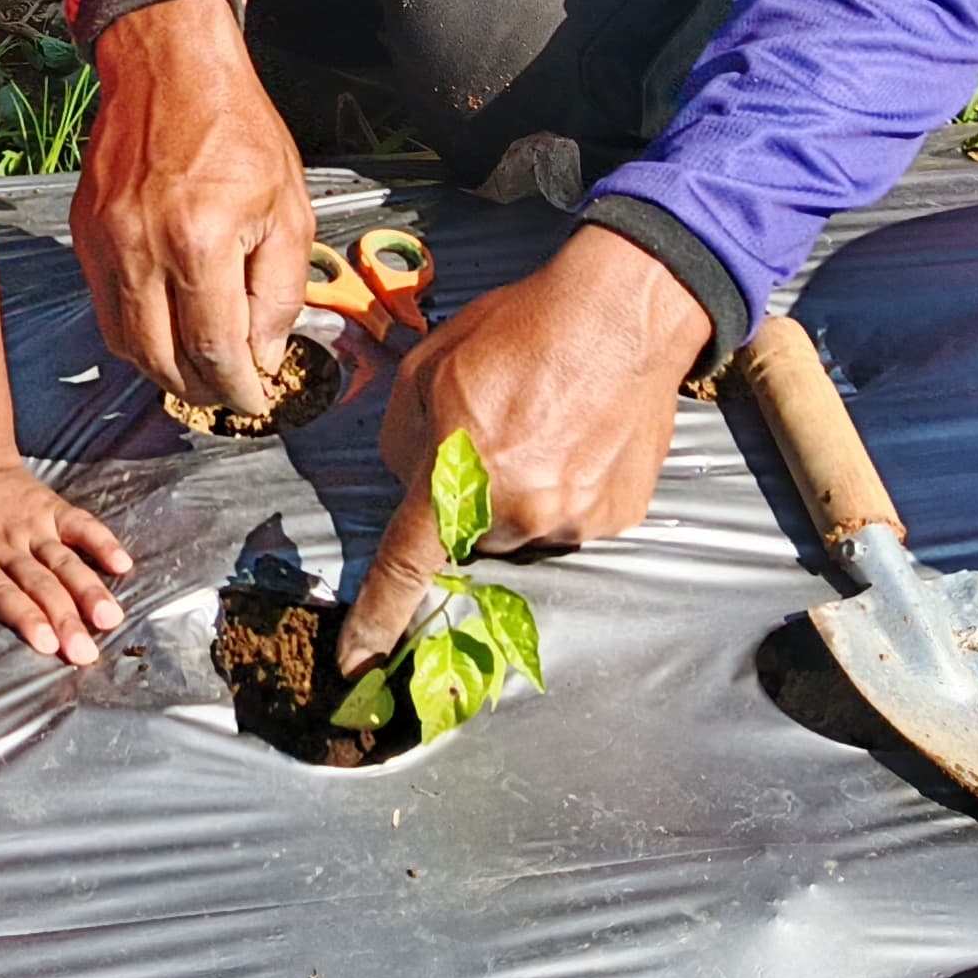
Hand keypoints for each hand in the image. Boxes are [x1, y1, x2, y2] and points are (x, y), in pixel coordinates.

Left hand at [0, 451, 134, 665]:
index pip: (2, 593)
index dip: (26, 618)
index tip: (46, 643)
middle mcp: (8, 545)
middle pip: (41, 586)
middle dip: (65, 619)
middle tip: (85, 652)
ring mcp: (35, 526)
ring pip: (66, 561)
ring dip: (89, 590)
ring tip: (109, 618)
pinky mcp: (53, 509)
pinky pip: (82, 524)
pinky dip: (102, 541)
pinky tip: (122, 563)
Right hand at [73, 0, 311, 417]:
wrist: (169, 64)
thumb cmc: (236, 126)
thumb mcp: (288, 206)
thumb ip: (281, 290)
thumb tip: (262, 353)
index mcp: (201, 241)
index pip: (214, 349)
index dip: (237, 388)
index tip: (255, 399)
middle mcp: (143, 247)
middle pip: (161, 359)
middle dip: (200, 390)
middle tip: (227, 392)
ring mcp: (105, 241)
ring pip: (124, 341)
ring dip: (162, 369)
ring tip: (197, 369)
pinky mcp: (84, 231)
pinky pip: (104, 304)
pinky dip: (134, 331)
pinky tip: (165, 326)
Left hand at [335, 223, 711, 674]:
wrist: (622, 312)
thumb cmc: (520, 328)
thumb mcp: (427, 369)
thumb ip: (401, 440)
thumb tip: (410, 481)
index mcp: (457, 479)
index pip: (405, 566)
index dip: (376, 621)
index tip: (355, 665)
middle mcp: (517, 514)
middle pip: (472, 536)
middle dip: (468, 500)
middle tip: (493, 435)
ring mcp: (574, 522)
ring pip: (523, 530)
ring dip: (520, 494)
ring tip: (543, 426)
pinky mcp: (617, 517)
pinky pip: (571, 519)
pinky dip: (566, 488)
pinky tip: (578, 436)